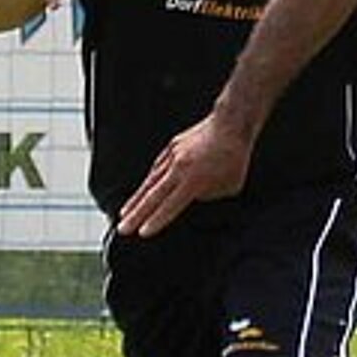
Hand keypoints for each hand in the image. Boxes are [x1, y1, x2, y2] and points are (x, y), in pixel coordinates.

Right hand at [117, 117, 250, 236]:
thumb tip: (193, 197)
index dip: (156, 221)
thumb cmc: (234, 157)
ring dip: (136, 200)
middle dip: (136, 215)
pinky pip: (156, 168)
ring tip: (125, 213)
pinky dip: (148, 182)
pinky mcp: (172, 147)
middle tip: (123, 229)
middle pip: (152, 197)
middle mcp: (179, 169)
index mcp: (194, 181)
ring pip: (150, 182)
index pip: (170, 207)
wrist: (230, 124)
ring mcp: (173, 156)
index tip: (142, 233)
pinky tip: (141, 191)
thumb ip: (207, 195)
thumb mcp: (228, 187)